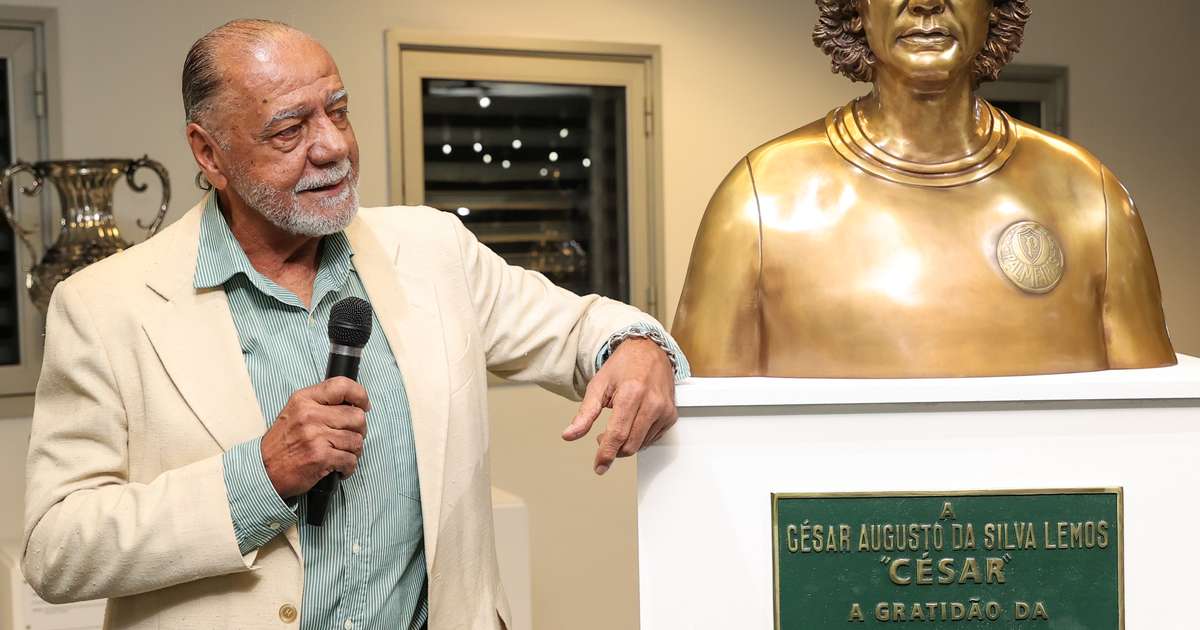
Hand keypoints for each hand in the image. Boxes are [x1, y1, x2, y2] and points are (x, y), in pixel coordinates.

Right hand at [260, 377, 369, 498]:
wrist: (264, 470)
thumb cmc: (283, 442)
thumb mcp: (295, 412)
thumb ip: (321, 403)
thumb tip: (354, 403)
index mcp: (304, 399)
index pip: (342, 386)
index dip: (360, 395)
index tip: (364, 405)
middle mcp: (310, 415)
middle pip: (357, 416)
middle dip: (360, 429)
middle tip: (350, 437)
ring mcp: (316, 436)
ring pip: (356, 440)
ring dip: (354, 451)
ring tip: (342, 454)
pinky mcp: (320, 457)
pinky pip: (350, 460)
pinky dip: (349, 467)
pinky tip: (339, 468)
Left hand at [562, 338, 677, 474]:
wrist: (649, 351)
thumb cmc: (623, 366)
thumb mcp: (598, 385)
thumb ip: (585, 413)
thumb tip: (570, 435)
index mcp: (631, 393)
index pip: (618, 434)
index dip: (606, 454)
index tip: (599, 466)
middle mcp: (652, 402)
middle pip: (630, 444)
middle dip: (613, 449)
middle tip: (602, 438)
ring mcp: (664, 410)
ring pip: (641, 444)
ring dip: (625, 443)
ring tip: (618, 426)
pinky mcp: (671, 415)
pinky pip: (652, 439)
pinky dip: (638, 438)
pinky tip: (632, 423)